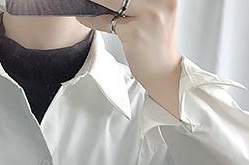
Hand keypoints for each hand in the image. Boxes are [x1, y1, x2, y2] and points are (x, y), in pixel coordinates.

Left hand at [76, 0, 181, 118]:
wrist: (164, 72)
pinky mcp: (134, 32)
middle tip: (91, 0)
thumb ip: (135, 1)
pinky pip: (106, 21)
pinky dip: (92, 19)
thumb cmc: (157, 45)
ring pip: (113, 0)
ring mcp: (149, 15)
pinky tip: (84, 17)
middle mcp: (161, 0)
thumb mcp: (152, 13)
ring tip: (86, 3)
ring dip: (95, 2)